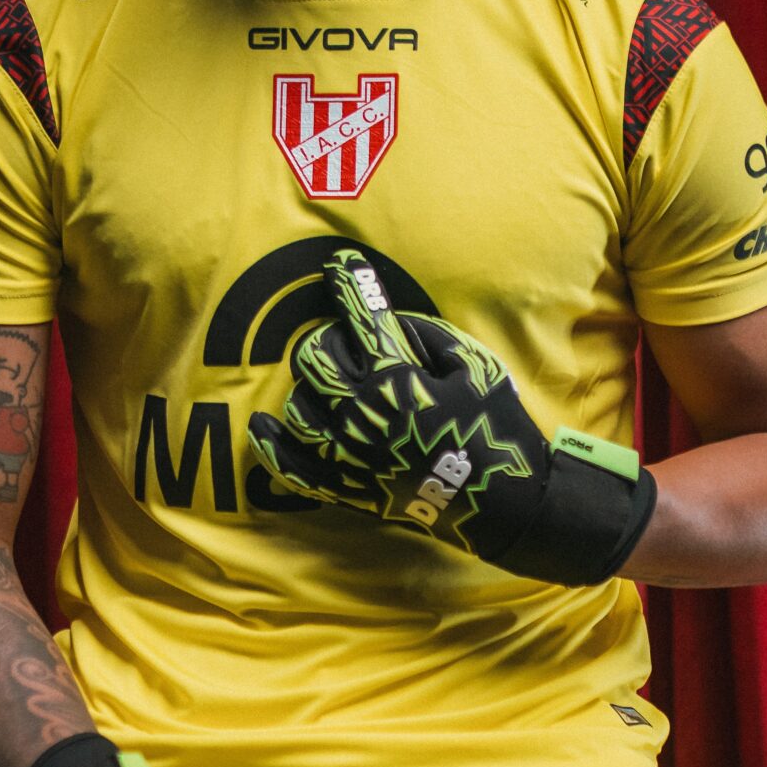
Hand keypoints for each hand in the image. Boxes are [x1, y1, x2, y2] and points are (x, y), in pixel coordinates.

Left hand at [247, 248, 656, 584]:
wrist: (503, 502)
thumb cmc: (495, 426)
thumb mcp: (476, 366)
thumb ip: (427, 334)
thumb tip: (387, 321)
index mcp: (398, 379)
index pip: (362, 318)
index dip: (350, 284)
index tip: (339, 264)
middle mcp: (364, 415)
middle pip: (316, 359)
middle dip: (329, 339)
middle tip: (351, 342)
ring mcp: (351, 455)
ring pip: (299, 407)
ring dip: (310, 387)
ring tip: (332, 384)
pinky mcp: (348, 489)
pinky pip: (294, 468)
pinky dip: (273, 446)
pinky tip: (262, 424)